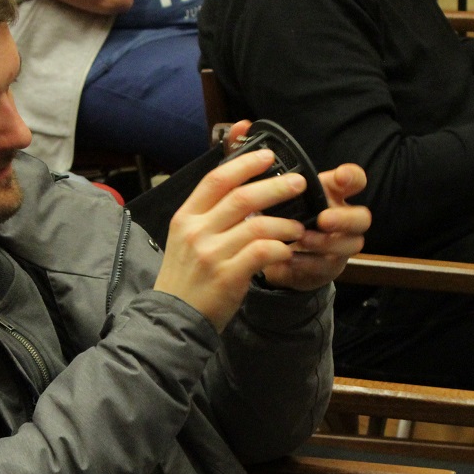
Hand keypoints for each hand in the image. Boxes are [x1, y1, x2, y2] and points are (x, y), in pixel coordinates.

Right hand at [154, 148, 309, 331]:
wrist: (174, 318)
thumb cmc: (186, 277)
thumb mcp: (186, 238)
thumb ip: (209, 214)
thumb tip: (242, 187)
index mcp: (185, 217)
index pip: (216, 179)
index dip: (245, 163)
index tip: (268, 156)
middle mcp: (196, 231)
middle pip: (242, 197)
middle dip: (276, 186)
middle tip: (299, 183)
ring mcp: (211, 254)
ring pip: (258, 225)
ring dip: (285, 224)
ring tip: (298, 228)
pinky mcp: (227, 276)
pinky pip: (263, 252)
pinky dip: (280, 248)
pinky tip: (286, 250)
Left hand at [258, 164, 370, 291]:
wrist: (279, 253)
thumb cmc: (287, 217)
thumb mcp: (286, 200)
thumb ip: (288, 189)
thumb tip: (280, 180)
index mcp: (335, 195)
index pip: (356, 180)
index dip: (352, 177)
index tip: (340, 176)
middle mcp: (345, 219)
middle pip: (363, 218)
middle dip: (345, 218)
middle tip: (323, 219)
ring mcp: (342, 245)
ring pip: (351, 245)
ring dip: (326, 242)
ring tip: (303, 239)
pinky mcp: (330, 268)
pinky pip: (327, 266)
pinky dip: (308, 262)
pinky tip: (291, 257)